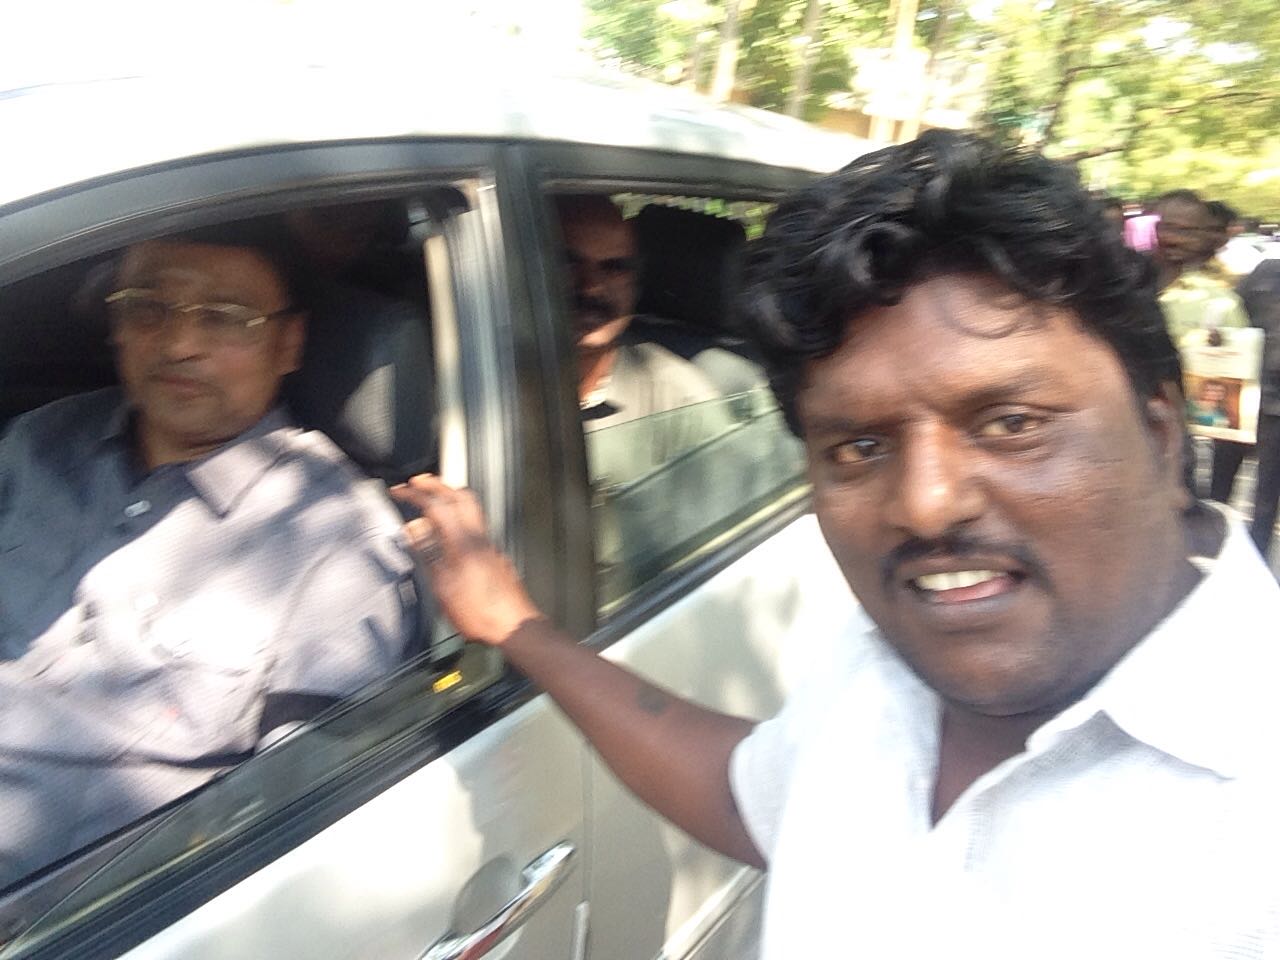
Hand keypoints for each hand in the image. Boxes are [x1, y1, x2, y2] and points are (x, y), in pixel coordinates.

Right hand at [391, 475, 543, 645]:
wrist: (514, 625)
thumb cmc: (479, 613)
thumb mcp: (443, 588)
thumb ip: (428, 555)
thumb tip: (413, 529)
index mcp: (463, 543)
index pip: (437, 506)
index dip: (415, 495)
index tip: (399, 490)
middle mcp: (479, 537)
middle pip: (459, 496)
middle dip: (436, 485)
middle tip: (418, 482)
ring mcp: (489, 544)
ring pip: (472, 507)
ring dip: (451, 495)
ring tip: (434, 496)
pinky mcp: (493, 553)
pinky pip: (476, 522)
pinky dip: (460, 512)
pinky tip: (450, 526)